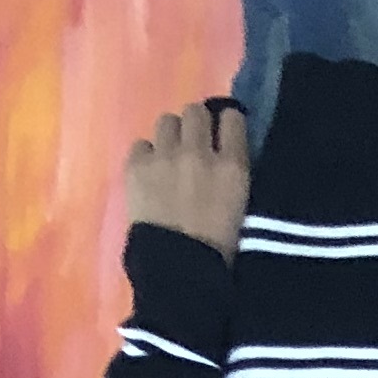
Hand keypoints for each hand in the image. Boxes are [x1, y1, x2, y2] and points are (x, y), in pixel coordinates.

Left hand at [126, 101, 251, 261]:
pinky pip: (142, 143)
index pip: (232, 119)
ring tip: (172, 154)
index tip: (226, 131)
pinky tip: (151, 171)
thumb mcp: (241, 206)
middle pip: (195, 111)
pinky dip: (148, 154)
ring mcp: (164, 156)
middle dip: (197, 123)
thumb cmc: (220, 246)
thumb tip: (225, 155)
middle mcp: (199, 152)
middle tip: (196, 141)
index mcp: (233, 167)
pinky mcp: (136, 165)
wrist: (179, 266)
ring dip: (172, 134)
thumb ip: (233, 174)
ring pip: (167, 120)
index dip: (228, 122)